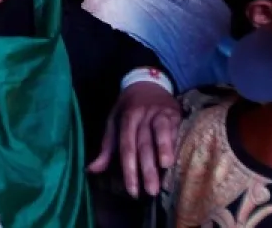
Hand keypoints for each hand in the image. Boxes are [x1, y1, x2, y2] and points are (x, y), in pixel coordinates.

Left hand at [88, 81, 179, 196]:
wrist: (148, 81)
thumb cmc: (129, 107)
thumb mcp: (114, 121)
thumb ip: (107, 147)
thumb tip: (92, 170)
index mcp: (127, 117)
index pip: (127, 146)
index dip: (129, 169)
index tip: (132, 190)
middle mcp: (143, 114)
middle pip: (144, 143)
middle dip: (147, 168)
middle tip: (151, 190)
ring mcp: (160, 112)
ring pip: (161, 132)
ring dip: (164, 149)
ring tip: (166, 167)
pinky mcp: (175, 113)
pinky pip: (176, 128)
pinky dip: (177, 141)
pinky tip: (179, 156)